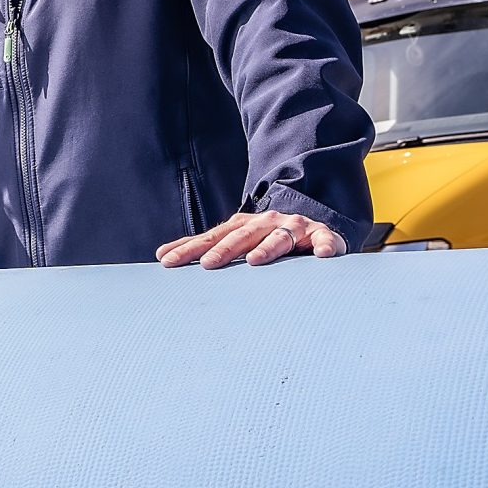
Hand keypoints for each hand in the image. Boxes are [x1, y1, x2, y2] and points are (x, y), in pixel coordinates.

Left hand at [158, 209, 344, 268]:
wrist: (311, 227)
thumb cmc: (265, 240)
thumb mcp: (236, 242)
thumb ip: (205, 248)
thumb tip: (162, 256)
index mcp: (243, 226)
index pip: (212, 237)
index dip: (189, 248)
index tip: (167, 261)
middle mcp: (266, 223)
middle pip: (242, 235)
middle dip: (224, 249)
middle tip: (208, 263)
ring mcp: (295, 228)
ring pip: (280, 237)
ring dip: (268, 248)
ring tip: (255, 261)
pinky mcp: (322, 236)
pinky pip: (325, 240)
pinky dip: (325, 245)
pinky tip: (322, 254)